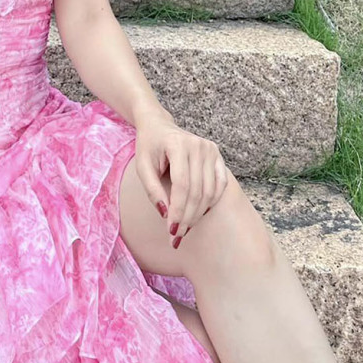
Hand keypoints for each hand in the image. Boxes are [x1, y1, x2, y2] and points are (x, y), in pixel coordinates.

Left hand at [134, 114, 229, 241]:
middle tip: (177, 236)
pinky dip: (211, 202)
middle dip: (187, 217)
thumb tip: (165, 214)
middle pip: (197, 191)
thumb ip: (152, 190)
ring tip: (186, 228)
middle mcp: (198, 145)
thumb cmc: (149, 147)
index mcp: (178, 144)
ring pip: (209, 192)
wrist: (159, 126)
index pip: (182, 185)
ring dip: (198, 214)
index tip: (171, 230)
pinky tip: (200, 213)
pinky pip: (220, 185)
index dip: (178, 210)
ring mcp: (211, 149)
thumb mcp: (142, 166)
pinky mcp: (218, 155)